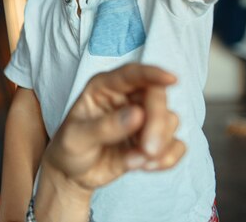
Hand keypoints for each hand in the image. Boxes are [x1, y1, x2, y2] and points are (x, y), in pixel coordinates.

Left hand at [42, 64, 185, 190]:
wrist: (73, 173)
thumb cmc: (69, 147)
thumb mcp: (76, 138)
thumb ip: (104, 127)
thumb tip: (137, 115)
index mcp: (104, 88)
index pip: (131, 74)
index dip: (152, 73)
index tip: (170, 79)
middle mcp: (126, 98)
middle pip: (157, 97)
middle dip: (157, 124)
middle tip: (147, 149)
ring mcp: (143, 118)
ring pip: (170, 120)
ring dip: (158, 145)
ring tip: (132, 161)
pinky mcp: (154, 139)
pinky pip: (176, 144)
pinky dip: (167, 158)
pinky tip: (146, 167)